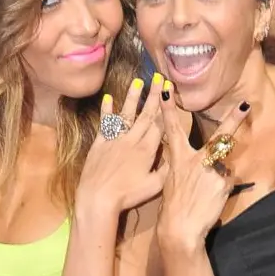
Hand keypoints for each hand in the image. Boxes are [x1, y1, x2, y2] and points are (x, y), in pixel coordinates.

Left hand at [74, 75, 167, 221]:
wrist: (97, 198)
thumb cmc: (128, 195)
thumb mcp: (154, 187)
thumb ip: (167, 170)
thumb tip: (176, 156)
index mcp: (147, 150)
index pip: (159, 124)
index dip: (166, 107)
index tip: (171, 91)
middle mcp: (132, 140)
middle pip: (146, 114)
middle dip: (154, 96)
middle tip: (159, 78)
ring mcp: (114, 140)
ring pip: (126, 114)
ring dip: (133, 98)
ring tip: (138, 81)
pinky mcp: (99, 144)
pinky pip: (105, 124)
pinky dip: (107, 111)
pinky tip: (108, 98)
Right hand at [156, 82, 251, 255]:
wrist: (180, 228)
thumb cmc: (173, 207)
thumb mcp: (172, 182)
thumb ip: (187, 168)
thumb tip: (202, 165)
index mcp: (179, 159)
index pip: (173, 129)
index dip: (169, 109)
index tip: (166, 91)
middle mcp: (197, 161)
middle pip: (219, 137)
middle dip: (233, 119)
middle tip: (246, 104)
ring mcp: (212, 171)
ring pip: (224, 167)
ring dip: (219, 177)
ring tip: (206, 195)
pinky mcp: (223, 183)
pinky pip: (227, 182)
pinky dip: (223, 189)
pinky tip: (213, 200)